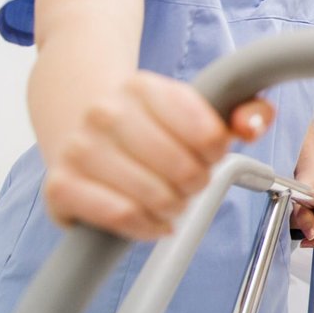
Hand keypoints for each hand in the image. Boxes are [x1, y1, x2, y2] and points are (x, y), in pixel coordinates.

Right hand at [43, 71, 273, 238]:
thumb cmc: (149, 126)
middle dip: (196, 183)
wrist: (81, 128)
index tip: (208, 153)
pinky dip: (147, 226)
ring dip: (173, 207)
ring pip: (154, 196)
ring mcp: (78, 149)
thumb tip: (252, 124)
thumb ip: (241, 112)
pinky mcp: (60, 186)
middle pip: (183, 169)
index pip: (207, 133)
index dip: (216, 153)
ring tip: (169, 199)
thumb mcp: (196, 109)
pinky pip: (123, 217)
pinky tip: (151, 219)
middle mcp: (104, 113)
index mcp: (142, 87)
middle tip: (188, 181)